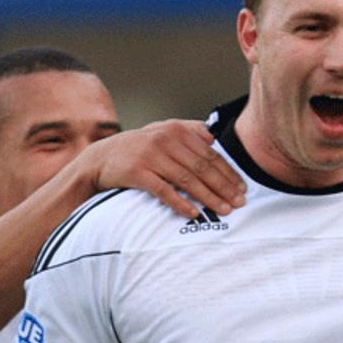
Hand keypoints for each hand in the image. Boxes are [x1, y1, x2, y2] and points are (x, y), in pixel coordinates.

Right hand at [84, 119, 245, 218]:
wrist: (100, 158)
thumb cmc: (137, 148)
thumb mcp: (162, 130)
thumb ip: (189, 130)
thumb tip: (214, 137)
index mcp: (176, 129)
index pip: (210, 154)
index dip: (228, 173)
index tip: (242, 188)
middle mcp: (165, 140)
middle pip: (202, 167)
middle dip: (224, 187)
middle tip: (240, 203)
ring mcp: (151, 156)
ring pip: (187, 180)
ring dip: (209, 197)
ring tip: (224, 210)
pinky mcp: (137, 173)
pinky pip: (164, 191)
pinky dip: (181, 203)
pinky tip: (194, 213)